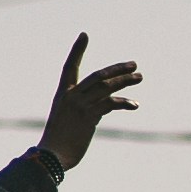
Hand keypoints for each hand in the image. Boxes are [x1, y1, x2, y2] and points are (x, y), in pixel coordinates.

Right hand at [38, 30, 142, 170]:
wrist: (51, 156)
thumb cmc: (58, 143)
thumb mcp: (67, 121)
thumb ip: (84, 109)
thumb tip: (103, 108)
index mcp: (63, 95)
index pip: (70, 67)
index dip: (77, 51)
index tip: (84, 35)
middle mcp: (71, 97)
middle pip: (98, 76)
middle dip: (117, 69)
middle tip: (134, 65)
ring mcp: (80, 106)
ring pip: (106, 87)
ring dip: (125, 81)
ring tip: (139, 77)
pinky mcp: (89, 117)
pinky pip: (110, 104)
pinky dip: (124, 104)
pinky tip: (134, 105)